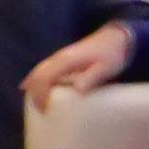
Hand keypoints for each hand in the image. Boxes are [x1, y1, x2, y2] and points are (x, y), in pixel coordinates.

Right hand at [24, 22, 140, 112]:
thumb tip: (77, 90)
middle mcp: (58, 57)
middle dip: (34, 92)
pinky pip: (43, 68)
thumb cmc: (112, 55)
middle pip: (37, 74)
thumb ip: (91, 78)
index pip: (45, 77)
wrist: (115, 38)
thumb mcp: (105, 68)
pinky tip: (34, 86)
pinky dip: (36, 79)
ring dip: (33, 85)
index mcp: (66, 60)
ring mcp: (59, 56)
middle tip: (38, 109)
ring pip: (38, 70)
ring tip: (35, 101)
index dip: (40, 93)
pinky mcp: (62, 58)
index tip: (44, 109)